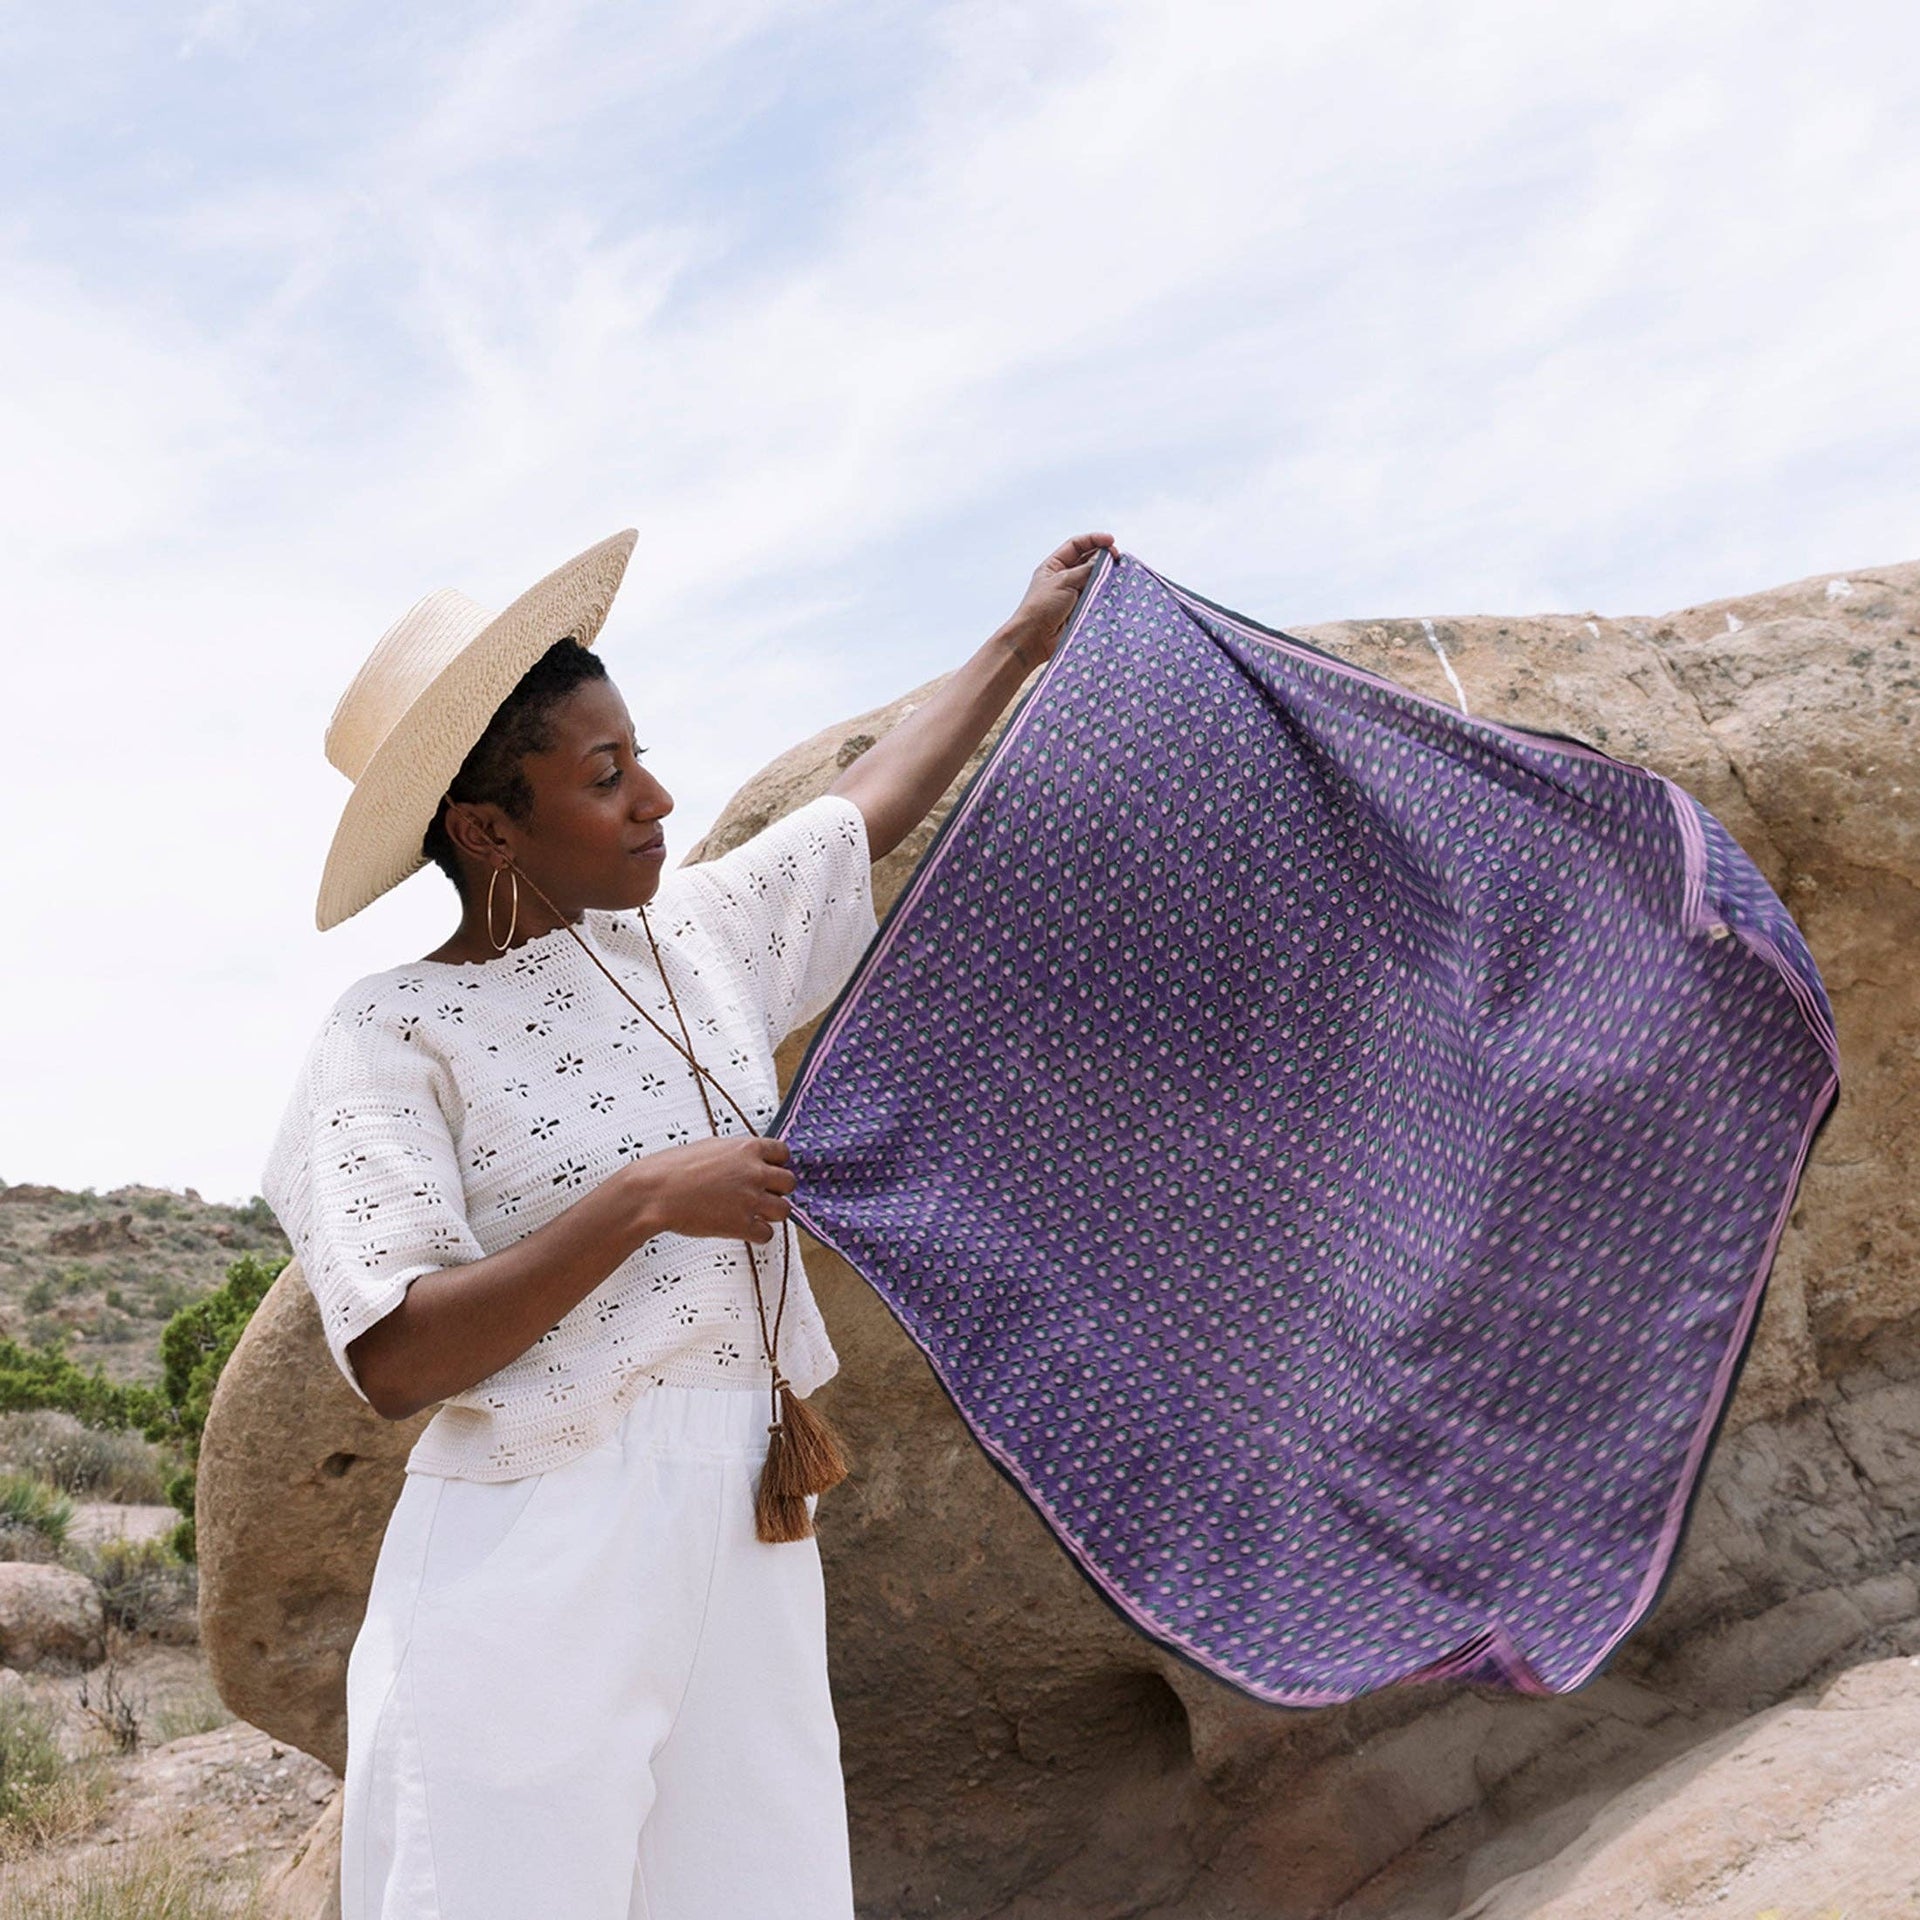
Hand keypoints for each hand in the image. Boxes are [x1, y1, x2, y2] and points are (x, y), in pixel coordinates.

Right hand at [627, 1135, 796, 1244]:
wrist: (653, 1193)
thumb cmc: (673, 1168)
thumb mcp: (709, 1147)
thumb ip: (735, 1154)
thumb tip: (748, 1160)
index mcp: (747, 1148)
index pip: (783, 1153)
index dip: (776, 1164)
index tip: (768, 1171)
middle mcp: (754, 1172)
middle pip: (789, 1183)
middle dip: (777, 1190)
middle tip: (760, 1195)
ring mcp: (750, 1199)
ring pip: (784, 1210)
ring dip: (771, 1213)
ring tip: (753, 1214)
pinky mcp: (742, 1224)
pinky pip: (768, 1234)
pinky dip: (758, 1234)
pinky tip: (743, 1229)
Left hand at [1000, 532, 1116, 669]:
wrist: (1034, 638)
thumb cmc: (1041, 607)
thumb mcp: (1063, 581)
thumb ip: (1085, 570)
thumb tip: (1104, 561)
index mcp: (1054, 566)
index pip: (1076, 545)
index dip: (1094, 540)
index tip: (1111, 540)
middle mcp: (1065, 577)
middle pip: (1089, 560)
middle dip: (1104, 557)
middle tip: (1117, 559)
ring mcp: (1074, 594)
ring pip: (1095, 579)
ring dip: (1106, 576)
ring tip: (1118, 575)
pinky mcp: (1081, 609)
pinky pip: (1097, 597)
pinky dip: (1106, 594)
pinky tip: (1115, 591)